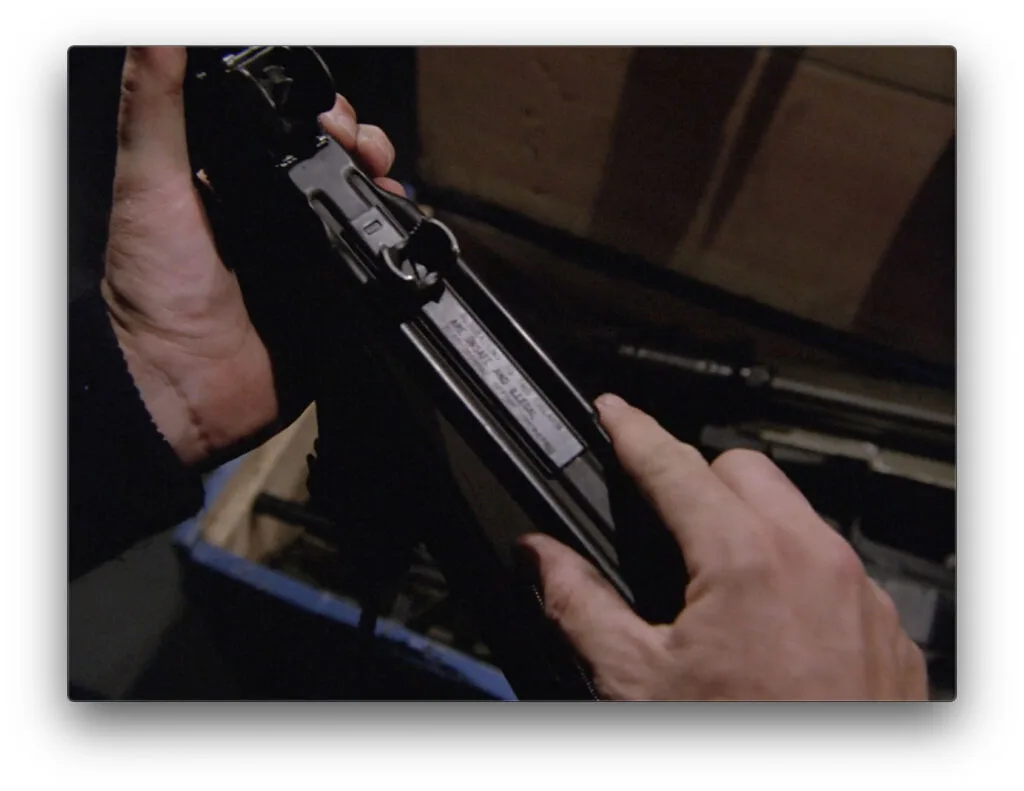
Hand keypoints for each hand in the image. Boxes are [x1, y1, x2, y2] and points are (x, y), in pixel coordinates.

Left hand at [101, 46, 404, 464]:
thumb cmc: (151, 288)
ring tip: (387, 189)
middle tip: (368, 152)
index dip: (319, 118)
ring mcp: (306, 265)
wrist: (179, 388)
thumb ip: (156, 108)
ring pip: (360, 215)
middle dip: (361, 151)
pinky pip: (372, 272)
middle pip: (333, 170)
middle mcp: (271, 222)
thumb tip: (156, 34)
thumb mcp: (148, 182)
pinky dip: (393, 252)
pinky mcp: (332, 306)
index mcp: (230, 186)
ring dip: (383, 195)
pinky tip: (398, 237)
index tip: (336, 116)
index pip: (287, 135)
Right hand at [519, 394, 927, 700]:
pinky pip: (835, 568)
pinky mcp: (883, 629)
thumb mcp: (639, 684)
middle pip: (743, 471)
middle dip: (696, 480)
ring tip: (713, 583)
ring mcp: (858, 594)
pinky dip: (796, 574)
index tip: (612, 413)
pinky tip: (769, 626)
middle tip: (661, 521)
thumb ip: (579, 605)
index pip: (673, 464)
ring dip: (749, 526)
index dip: (632, 431)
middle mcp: (814, 561)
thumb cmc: (742, 753)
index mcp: (745, 559)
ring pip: (795, 516)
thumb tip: (539, 556)